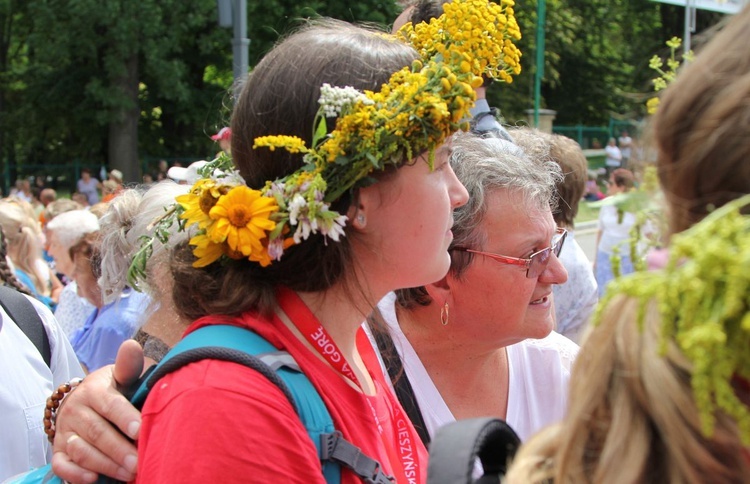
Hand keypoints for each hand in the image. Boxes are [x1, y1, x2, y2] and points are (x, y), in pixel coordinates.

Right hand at [52, 340, 144, 482]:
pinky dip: (76, 474)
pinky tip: (94, 479)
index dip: (125, 418)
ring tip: (129, 473)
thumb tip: (131, 346)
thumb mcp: (121, 376)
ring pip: (82, 451)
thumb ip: (128, 366)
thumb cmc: (114, 389)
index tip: (140, 430)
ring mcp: (65, 431)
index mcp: (94, 390)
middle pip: (97, 432)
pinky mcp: (58, 450)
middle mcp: (76, 410)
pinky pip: (62, 465)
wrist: (85, 401)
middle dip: (119, 449)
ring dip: (106, 465)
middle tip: (139, 462)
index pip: (110, 404)